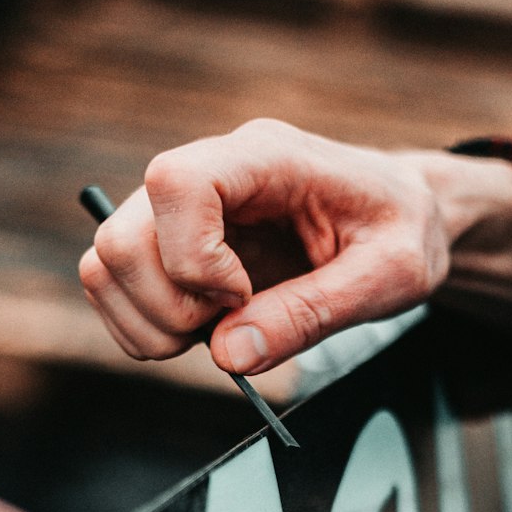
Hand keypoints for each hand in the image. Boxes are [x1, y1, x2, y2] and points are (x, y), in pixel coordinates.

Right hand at [79, 118, 511, 374]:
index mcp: (266, 158)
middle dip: (168, 305)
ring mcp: (182, 212)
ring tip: (216, 333)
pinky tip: (203, 333)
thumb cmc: (404, 231)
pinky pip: (115, 288)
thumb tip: (228, 354)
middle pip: (122, 234)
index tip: (243, 296)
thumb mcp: (391, 276)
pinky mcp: (172, 246)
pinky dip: (144, 329)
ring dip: (149, 323)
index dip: (194, 257)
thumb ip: (314, 312)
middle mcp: (211, 173)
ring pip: (106, 264)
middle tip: (230, 325)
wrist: (404, 217)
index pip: (176, 182)